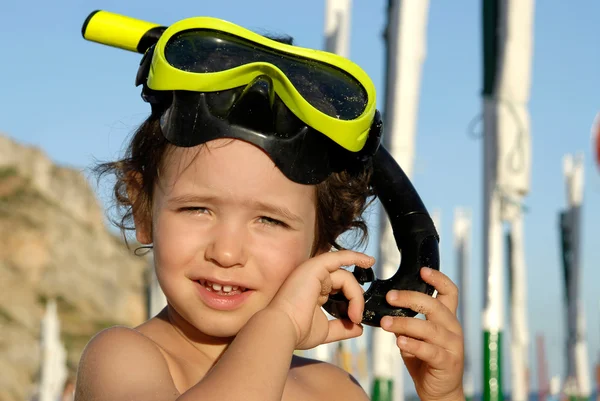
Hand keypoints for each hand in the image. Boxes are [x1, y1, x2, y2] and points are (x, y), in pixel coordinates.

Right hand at [266, 250, 374, 349]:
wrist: (282, 329)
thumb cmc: (296, 331)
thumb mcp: (325, 330)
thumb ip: (341, 327)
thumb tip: (359, 327)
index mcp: (313, 291)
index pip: (338, 289)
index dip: (352, 299)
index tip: (357, 317)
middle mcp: (312, 279)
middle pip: (343, 282)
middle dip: (356, 298)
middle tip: (357, 317)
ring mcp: (312, 271)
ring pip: (345, 277)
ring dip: (355, 295)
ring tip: (355, 314)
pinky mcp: (315, 267)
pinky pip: (339, 257)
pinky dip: (354, 257)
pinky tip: (369, 261)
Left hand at [380, 267, 464, 400]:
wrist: (439, 392)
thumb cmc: (425, 360)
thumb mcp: (416, 337)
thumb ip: (407, 322)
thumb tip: (387, 308)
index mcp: (447, 319)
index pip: (449, 292)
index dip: (438, 279)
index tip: (422, 270)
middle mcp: (453, 329)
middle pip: (435, 306)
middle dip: (411, 298)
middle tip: (390, 297)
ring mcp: (453, 346)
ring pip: (429, 328)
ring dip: (405, 323)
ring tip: (386, 322)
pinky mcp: (447, 362)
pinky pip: (429, 350)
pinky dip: (413, 344)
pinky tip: (399, 341)